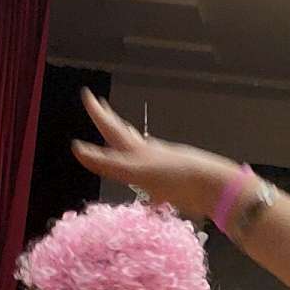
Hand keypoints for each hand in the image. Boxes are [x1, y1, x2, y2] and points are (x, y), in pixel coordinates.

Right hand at [71, 87, 235, 220]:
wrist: (212, 187)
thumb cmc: (174, 176)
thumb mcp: (135, 171)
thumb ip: (107, 164)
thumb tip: (77, 149)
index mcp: (136, 149)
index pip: (111, 127)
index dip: (98, 113)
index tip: (87, 95)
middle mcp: (147, 153)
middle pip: (125, 135)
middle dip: (111, 123)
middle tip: (102, 108)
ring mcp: (161, 167)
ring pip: (140, 154)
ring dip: (128, 148)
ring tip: (123, 139)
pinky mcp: (173, 183)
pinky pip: (153, 182)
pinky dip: (146, 184)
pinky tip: (148, 194)